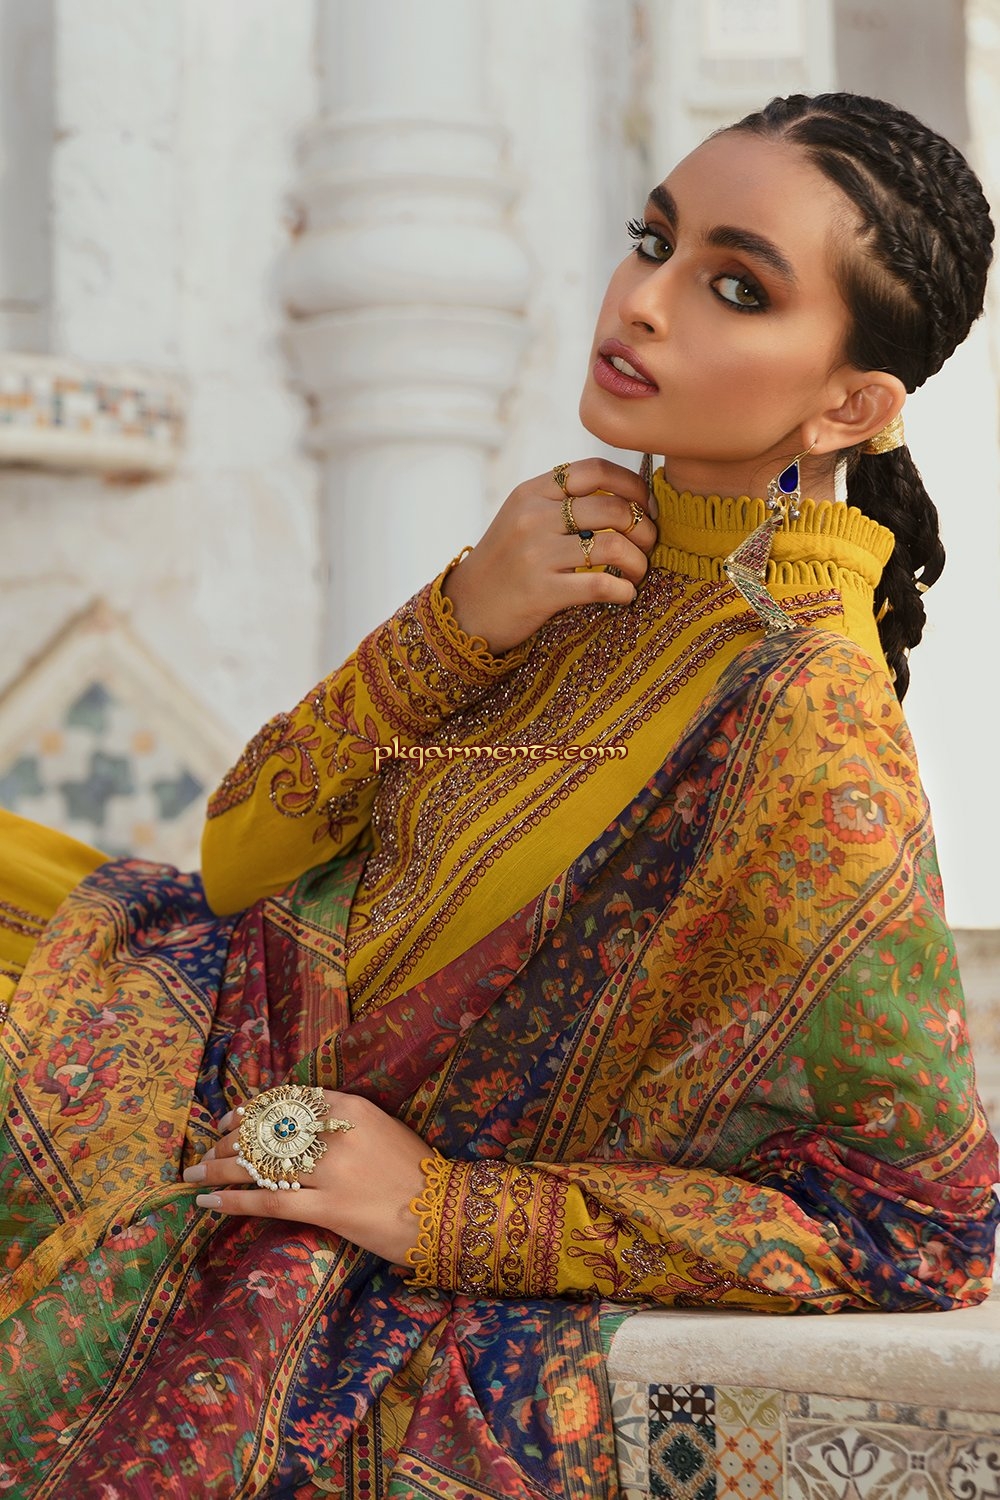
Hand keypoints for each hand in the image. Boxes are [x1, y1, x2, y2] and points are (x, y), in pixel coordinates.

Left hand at [183, 1090, 430, 1266]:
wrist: (447, 1212)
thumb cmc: (415, 1171)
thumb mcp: (381, 1128)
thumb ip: (340, 1122)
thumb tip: (292, 1125)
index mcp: (351, 1108)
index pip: (286, 1100)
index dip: (250, 1108)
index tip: (228, 1118)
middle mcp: (337, 1134)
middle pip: (267, 1130)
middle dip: (227, 1141)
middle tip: (205, 1151)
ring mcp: (332, 1172)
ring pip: (260, 1163)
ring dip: (219, 1168)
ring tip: (194, 1174)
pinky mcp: (329, 1209)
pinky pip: (269, 1201)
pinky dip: (234, 1200)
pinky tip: (209, 1201)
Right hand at [442, 458, 656, 655]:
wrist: (466, 608)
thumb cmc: (505, 564)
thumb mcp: (521, 518)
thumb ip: (560, 502)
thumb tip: (623, 498)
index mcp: (532, 493)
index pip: (595, 470)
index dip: (632, 485)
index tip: (646, 506)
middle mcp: (533, 517)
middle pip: (612, 508)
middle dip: (643, 528)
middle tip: (648, 545)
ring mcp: (536, 554)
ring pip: (613, 546)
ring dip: (638, 562)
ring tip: (636, 573)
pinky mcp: (541, 591)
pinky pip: (601, 585)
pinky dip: (624, 591)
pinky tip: (625, 595)